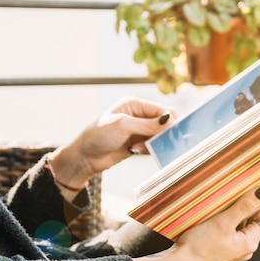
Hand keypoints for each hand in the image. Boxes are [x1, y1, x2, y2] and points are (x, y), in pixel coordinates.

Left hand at [48, 96, 174, 195]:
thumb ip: (148, 124)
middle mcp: (139, 115)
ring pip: (159, 135)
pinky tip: (136, 151)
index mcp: (135, 104)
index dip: (170, 120)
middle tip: (159, 142)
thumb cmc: (99, 135)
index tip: (173, 132)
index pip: (161, 109)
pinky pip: (153, 145)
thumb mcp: (123, 125)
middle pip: (163, 122)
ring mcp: (139, 130)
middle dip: (163, 133)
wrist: (85, 156)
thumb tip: (170, 121)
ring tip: (138, 147)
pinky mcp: (138, 143)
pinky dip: (149, 149)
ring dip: (154, 143)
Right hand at [134, 186, 259, 260]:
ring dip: (248, 206)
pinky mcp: (223, 246)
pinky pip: (235, 226)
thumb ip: (244, 206)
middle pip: (258, 217)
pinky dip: (236, 214)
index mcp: (250, 241)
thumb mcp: (223, 223)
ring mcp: (235, 247)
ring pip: (245, 221)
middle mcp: (246, 246)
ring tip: (253, 189)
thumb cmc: (199, 247)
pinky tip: (231, 206)